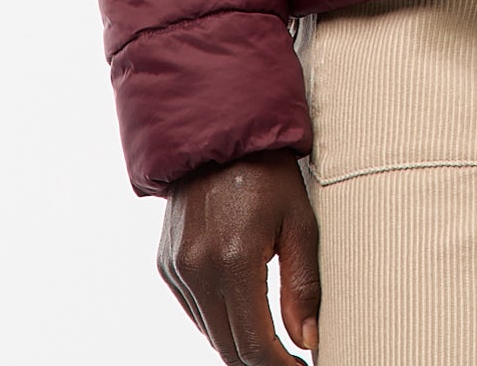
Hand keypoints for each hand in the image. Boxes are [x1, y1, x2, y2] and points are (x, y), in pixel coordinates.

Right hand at [158, 148, 320, 363]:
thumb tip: (308, 341)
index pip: (255, 344)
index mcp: (235, 260)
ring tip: (272, 337)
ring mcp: (177, 268)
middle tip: (290, 358)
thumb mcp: (300, 223)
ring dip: (240, 342)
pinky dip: (219, 320)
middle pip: (229, 348)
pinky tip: (242, 308)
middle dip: (261, 360)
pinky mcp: (167, 264)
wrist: (220, 132)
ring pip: (210, 334)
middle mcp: (199, 270)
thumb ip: (304, 286)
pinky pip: (196, 311)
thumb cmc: (270, 173)